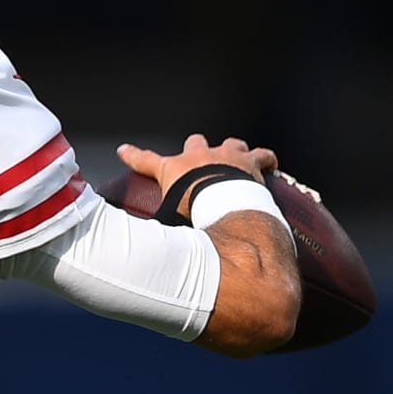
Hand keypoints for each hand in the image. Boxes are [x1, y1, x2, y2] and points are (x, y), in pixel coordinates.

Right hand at [117, 133, 278, 218]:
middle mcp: (198, 156)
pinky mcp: (251, 161)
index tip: (123, 150)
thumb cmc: (194, 216)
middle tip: (200, 165)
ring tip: (236, 162)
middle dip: (197, 151)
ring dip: (232, 151)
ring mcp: (226, 155)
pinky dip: (265, 160)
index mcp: (173, 169)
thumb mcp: (166, 223)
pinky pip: (262, 154)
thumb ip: (154, 230)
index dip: (132, 156)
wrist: (227, 208)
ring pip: (230, 143)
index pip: (145, 160)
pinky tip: (268, 166)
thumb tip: (139, 251)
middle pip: (194, 142)